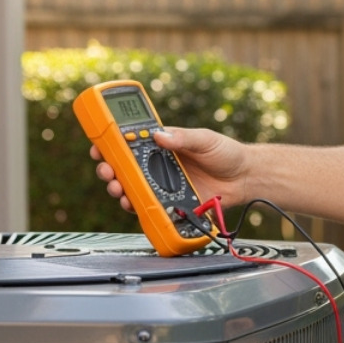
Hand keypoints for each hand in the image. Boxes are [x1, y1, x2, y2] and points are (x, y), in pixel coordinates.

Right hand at [91, 126, 249, 212]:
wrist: (244, 178)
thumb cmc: (226, 154)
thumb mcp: (205, 140)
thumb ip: (183, 138)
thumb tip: (160, 135)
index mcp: (162, 146)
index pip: (129, 144)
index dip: (110, 145)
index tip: (99, 146)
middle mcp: (157, 166)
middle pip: (123, 169)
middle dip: (109, 170)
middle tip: (107, 171)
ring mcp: (163, 185)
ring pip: (131, 189)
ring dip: (118, 189)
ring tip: (117, 188)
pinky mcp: (171, 203)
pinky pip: (149, 206)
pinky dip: (137, 207)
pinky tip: (132, 204)